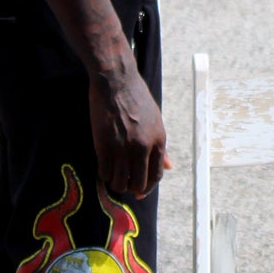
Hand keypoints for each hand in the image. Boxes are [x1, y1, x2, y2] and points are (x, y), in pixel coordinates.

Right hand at [89, 65, 171, 202]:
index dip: (148, 187)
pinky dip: (104, 175)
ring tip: (112, 177)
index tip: (139, 191)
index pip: (156, 175)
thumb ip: (160, 145)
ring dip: (116, 183)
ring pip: (120, 182)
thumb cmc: (136, 97)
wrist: (116, 81)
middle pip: (139, 183)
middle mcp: (143, 147)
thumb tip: (169, 166)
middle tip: (124, 184)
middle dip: (131, 188)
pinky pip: (105, 172)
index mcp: (158, 140)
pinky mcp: (104, 145)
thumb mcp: (156, 120)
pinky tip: (104, 168)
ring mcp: (123, 147)